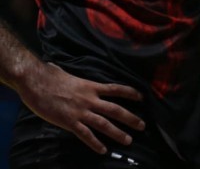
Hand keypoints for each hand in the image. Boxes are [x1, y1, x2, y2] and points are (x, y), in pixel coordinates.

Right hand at [17, 62, 142, 154]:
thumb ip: (73, 77)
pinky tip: (103, 150)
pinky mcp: (69, 121)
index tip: (142, 98)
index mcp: (91, 86)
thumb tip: (62, 69)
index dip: (130, 93)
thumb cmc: (49, 76)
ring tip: (129, 140)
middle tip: (142, 125)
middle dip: (130, 118)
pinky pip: (85, 134)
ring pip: (104, 124)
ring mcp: (80, 111)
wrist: (36, 82)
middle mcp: (90, 99)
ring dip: (117, 133)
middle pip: (115, 109)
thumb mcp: (69, 74)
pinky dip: (95, 143)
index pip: (116, 89)